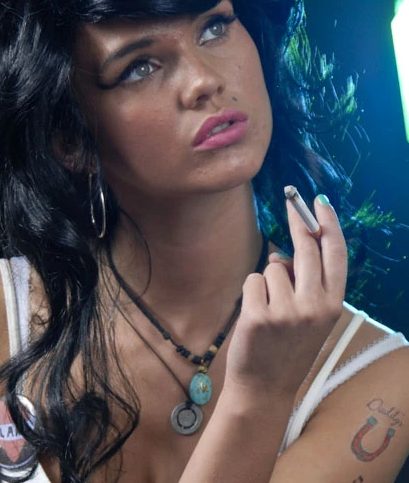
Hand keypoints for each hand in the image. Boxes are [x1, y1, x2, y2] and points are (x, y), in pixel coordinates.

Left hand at [224, 195, 346, 400]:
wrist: (264, 390)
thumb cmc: (286, 349)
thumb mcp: (311, 319)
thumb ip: (306, 285)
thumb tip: (282, 253)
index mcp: (333, 305)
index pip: (336, 255)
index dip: (329, 224)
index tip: (320, 202)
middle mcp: (315, 306)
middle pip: (306, 248)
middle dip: (298, 219)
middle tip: (291, 198)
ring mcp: (287, 311)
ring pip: (273, 266)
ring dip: (267, 280)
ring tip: (268, 312)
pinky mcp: (259, 315)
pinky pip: (252, 280)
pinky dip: (250, 292)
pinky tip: (254, 318)